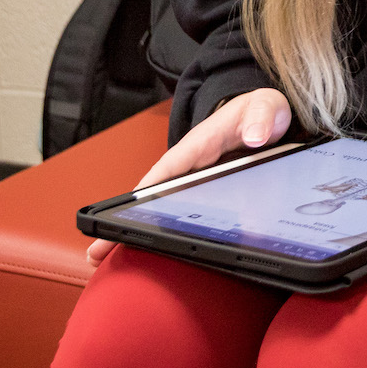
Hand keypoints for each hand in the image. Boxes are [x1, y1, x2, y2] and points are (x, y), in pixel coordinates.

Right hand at [84, 87, 291, 266]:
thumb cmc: (261, 109)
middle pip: (153, 194)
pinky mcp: (205, 191)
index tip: (123, 212)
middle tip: (99, 251)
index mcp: (200, 143)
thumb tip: (254, 135)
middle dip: (125, 221)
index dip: (146, 189)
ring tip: (110, 260)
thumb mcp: (266, 107)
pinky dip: (164, 230)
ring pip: (162, 207)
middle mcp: (191, 163)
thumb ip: (261, 118)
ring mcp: (195, 178)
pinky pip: (181, 212)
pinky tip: (153, 254)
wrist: (267, 113)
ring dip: (138, 230)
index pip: (168, 167)